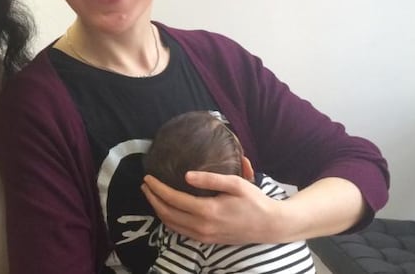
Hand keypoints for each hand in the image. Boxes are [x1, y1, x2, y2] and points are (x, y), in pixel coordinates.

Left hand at [141, 172, 284, 244]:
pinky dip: (169, 219)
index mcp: (207, 211)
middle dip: (152, 198)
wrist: (270, 226)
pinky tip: (167, 209)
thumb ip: (211, 179)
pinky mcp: (206, 240)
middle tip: (144, 185)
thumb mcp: (236, 184)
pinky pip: (180, 231)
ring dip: (158, 209)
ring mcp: (203, 236)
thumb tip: (186, 175)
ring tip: (151, 195)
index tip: (148, 177)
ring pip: (171, 224)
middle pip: (167, 213)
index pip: (173, 199)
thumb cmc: (254, 201)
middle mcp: (202, 226)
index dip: (157, 188)